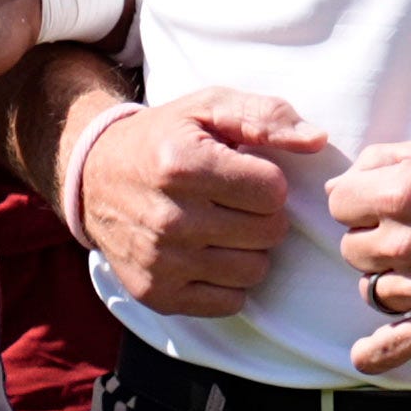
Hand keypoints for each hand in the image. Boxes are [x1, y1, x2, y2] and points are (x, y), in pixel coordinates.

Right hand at [78, 87, 321, 316]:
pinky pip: (229, 302)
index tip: (245, 173)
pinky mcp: (156, 294)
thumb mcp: (209, 107)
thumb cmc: (163, 138)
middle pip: (268, 233)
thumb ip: (267, 116)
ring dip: (249, 249)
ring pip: (254, 270)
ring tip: (224, 227)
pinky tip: (210, 254)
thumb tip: (317, 140)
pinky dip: (229, 281)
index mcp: (182, 166)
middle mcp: (169, 218)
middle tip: (236, 202)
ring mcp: (160, 262)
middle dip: (262, 215)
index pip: (272, 192)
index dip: (268, 181)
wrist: (93, 176)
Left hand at [330, 127, 410, 370]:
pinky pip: (391, 349)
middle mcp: (408, 242)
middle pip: (352, 249)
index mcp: (403, 193)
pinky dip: (374, 353)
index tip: (383, 205)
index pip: (339, 202)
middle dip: (375, 239)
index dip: (359, 201)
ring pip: (371, 291)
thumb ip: (384, 158)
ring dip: (389, 280)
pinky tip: (368, 349)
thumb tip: (336, 187)